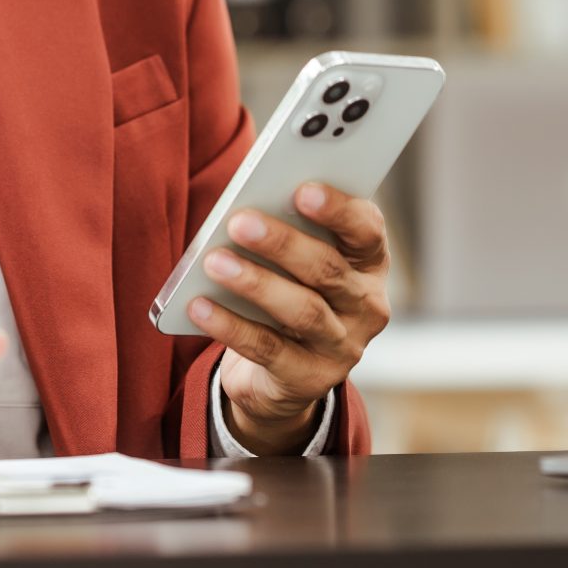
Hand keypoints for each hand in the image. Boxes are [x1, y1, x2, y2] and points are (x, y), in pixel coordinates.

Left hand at [194, 182, 391, 455]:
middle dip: (282, 243)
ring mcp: (343, 346)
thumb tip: (248, 209)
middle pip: (328, 270)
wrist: (282, 373)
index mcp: (368, 263)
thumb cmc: (289, 291)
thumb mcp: (296, 263)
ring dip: (255, 283)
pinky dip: (230, 325)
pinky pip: (267, 349)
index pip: (367, 231)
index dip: (339, 210)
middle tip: (239, 222)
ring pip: (302, 310)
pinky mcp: (310, 378)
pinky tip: (199, 306)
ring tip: (214, 262)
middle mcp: (367, 305)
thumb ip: (288, 232)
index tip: (302, 189)